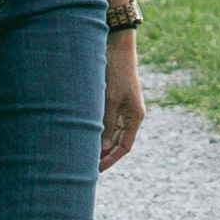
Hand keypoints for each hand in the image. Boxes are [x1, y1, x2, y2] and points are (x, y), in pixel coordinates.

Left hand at [100, 25, 148, 169]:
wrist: (116, 49)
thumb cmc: (115, 73)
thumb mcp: (110, 100)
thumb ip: (107, 124)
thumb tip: (103, 147)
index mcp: (135, 117)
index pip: (125, 147)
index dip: (111, 159)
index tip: (97, 170)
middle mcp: (131, 115)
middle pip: (119, 142)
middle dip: (105, 154)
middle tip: (88, 166)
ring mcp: (124, 108)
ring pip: (113, 133)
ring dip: (101, 143)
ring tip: (85, 153)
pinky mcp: (116, 101)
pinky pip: (108, 122)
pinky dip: (99, 131)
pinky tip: (87, 136)